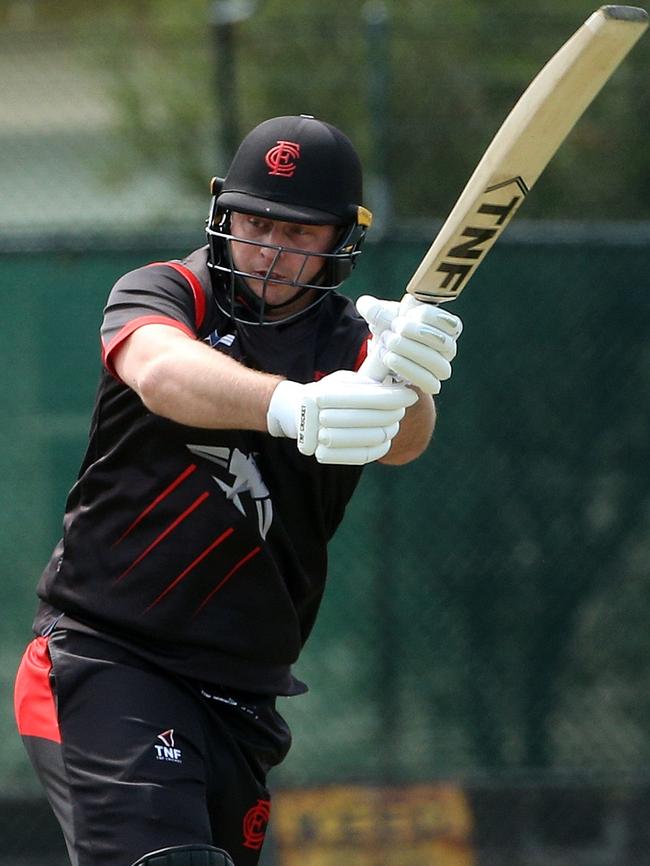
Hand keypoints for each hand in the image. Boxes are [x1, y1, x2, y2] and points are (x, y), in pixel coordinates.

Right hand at [266, 370, 417, 464]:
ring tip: (394, 422)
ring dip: (390, 430)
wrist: (296, 414)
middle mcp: (319, 417)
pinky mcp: (325, 455)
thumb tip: (398, 389)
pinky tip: (386, 438)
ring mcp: (320, 439)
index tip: (411, 395)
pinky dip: (381, 447)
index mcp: (324, 394)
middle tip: (402, 409)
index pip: (372, 398)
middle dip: (395, 414)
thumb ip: (367, 384)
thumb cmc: (327, 393)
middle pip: (375, 420)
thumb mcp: (342, 380)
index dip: (396, 398)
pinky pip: (364, 455)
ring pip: (372, 438)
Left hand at [357, 294, 462, 393]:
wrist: (385, 355)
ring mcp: (441, 369)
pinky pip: (429, 382)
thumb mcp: (383, 316)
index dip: (430, 316)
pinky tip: (390, 358)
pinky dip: (408, 369)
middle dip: (417, 332)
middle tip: (394, 327)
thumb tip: (366, 305)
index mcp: (446, 329)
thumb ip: (376, 310)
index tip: (407, 313)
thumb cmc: (391, 330)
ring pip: (439, 364)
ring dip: (411, 351)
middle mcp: (448, 350)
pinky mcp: (430, 385)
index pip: (452, 324)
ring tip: (389, 341)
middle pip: (445, 344)